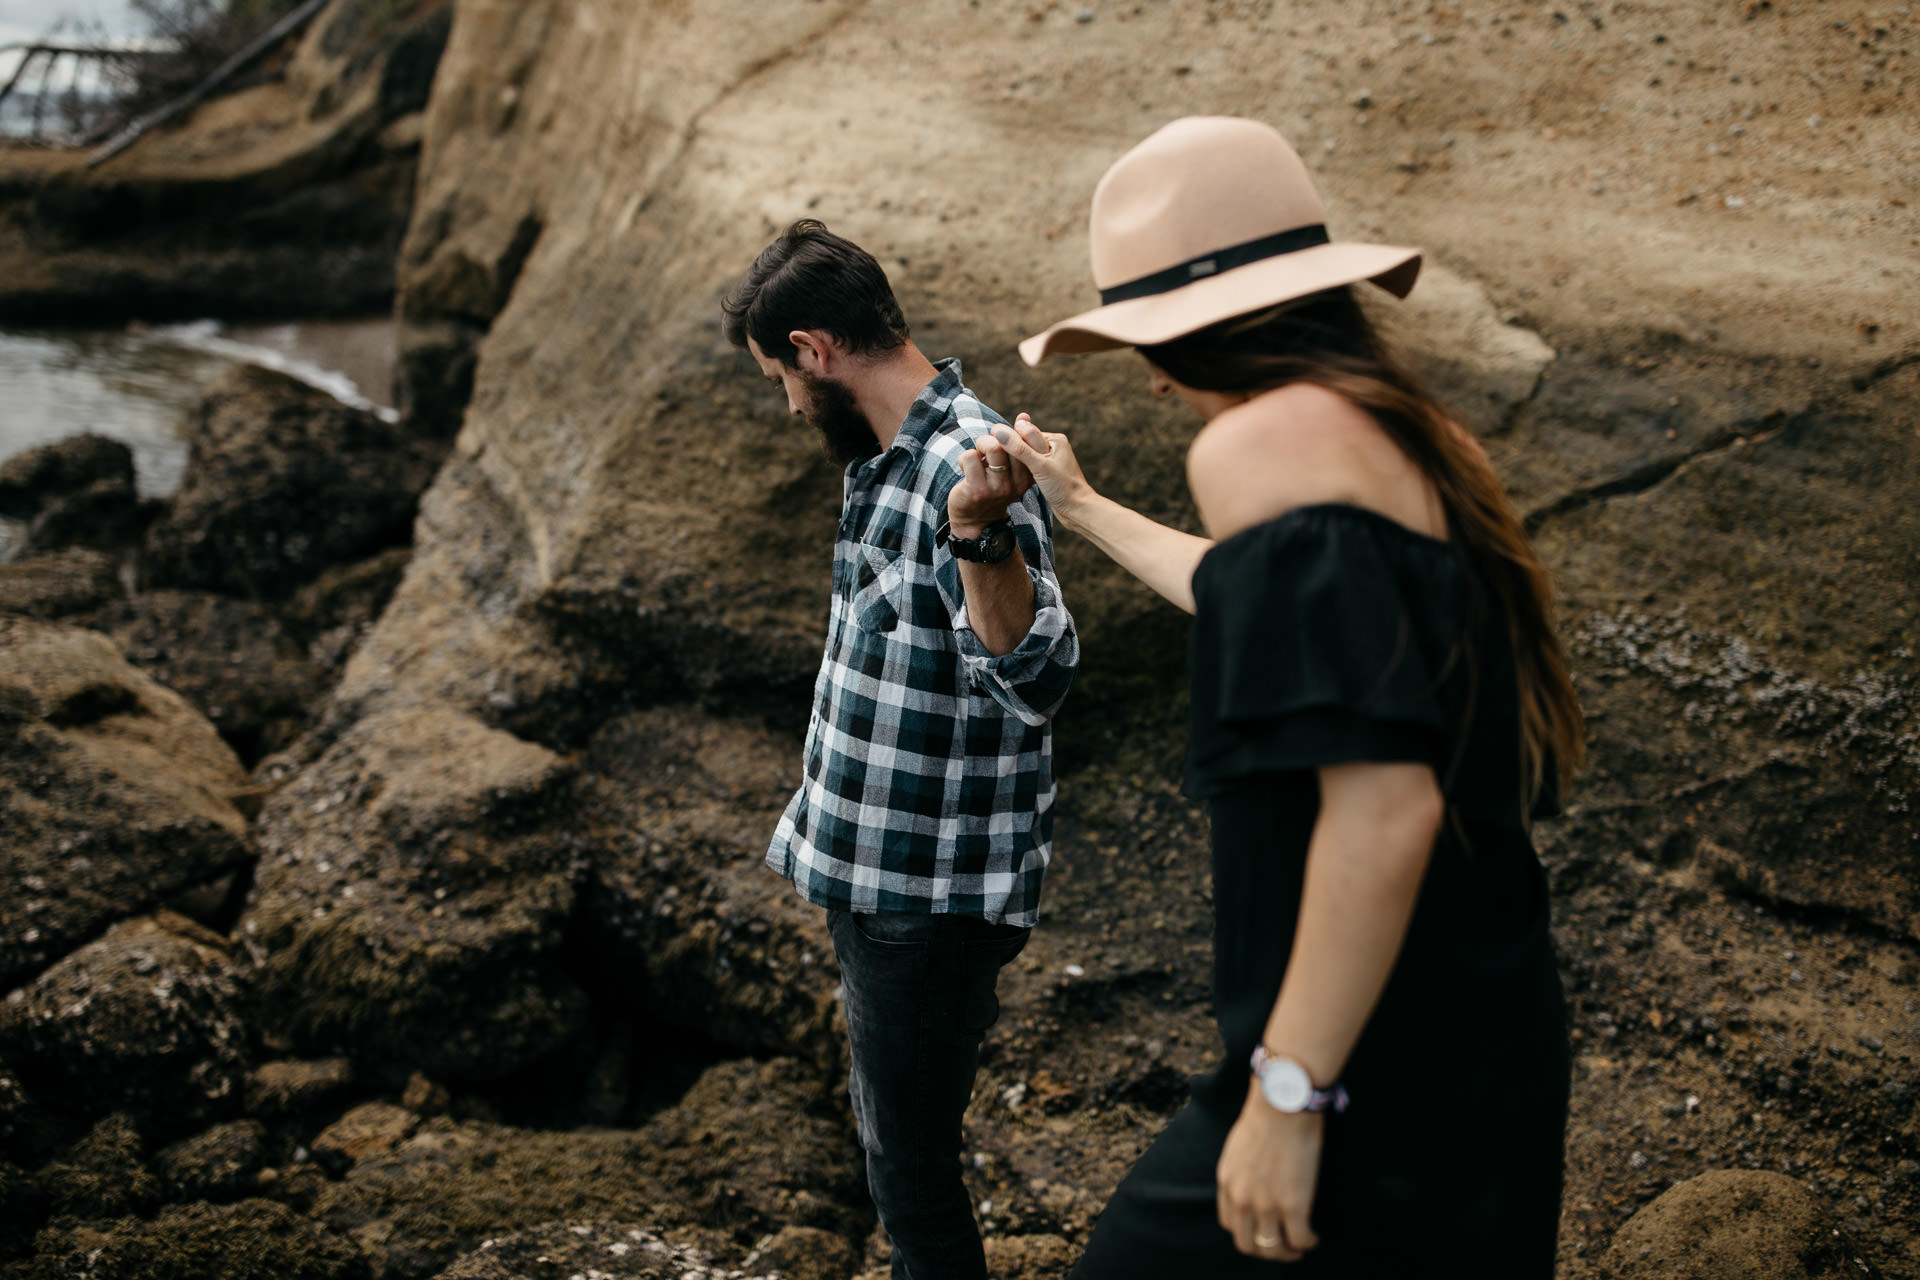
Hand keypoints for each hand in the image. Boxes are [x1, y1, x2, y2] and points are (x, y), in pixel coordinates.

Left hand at [950, 426, 1033, 537]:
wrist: (974, 522)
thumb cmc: (992, 487)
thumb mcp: (1010, 469)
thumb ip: (1016, 445)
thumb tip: (1024, 415)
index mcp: (1027, 478)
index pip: (1026, 444)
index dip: (1012, 435)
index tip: (1003, 439)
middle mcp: (1015, 484)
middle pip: (1009, 442)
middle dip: (995, 436)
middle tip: (987, 443)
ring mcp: (996, 488)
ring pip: (992, 447)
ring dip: (981, 443)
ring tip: (978, 453)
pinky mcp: (977, 490)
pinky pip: (970, 457)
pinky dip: (965, 457)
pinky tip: (966, 468)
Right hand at [991, 414, 1093, 530]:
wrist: (1077, 510)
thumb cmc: (1062, 488)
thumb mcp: (1039, 466)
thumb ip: (1019, 448)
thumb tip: (999, 430)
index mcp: (1054, 439)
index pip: (1024, 431)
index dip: (1007, 439)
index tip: (990, 448)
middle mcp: (1053, 445)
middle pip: (1024, 442)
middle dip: (1010, 449)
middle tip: (991, 457)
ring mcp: (1050, 458)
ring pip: (1025, 454)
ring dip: (1013, 459)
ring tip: (1000, 467)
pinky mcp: (1047, 471)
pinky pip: (1028, 464)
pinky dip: (1019, 468)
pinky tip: (1011, 475)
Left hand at [1216, 1094, 1322, 1260]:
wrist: (1283, 1104)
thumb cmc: (1266, 1116)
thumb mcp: (1237, 1147)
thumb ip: (1240, 1172)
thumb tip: (1254, 1184)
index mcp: (1226, 1183)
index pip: (1230, 1224)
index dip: (1248, 1232)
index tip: (1263, 1230)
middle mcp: (1241, 1199)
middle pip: (1248, 1244)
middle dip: (1266, 1251)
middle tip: (1282, 1247)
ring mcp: (1266, 1205)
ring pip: (1273, 1249)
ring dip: (1287, 1253)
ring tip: (1299, 1246)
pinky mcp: (1293, 1205)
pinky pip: (1299, 1239)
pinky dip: (1307, 1243)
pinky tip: (1313, 1237)